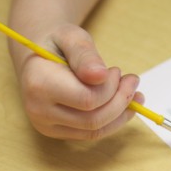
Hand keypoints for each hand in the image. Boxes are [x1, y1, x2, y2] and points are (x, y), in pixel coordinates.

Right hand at [14, 23, 141, 139]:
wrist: (37, 55)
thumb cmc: (57, 41)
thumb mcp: (71, 36)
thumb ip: (84, 54)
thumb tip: (100, 75)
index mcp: (40, 84)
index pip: (87, 99)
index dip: (111, 87)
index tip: (117, 70)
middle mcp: (39, 110)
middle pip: (92, 120)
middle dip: (120, 101)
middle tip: (132, 80)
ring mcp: (45, 124)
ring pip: (93, 131)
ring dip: (120, 113)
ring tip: (133, 93)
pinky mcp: (55, 131)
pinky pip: (89, 134)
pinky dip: (112, 121)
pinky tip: (123, 105)